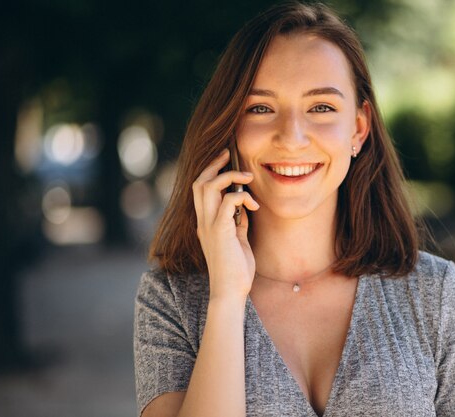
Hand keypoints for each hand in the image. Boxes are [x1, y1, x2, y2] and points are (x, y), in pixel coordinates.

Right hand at [192, 148, 259, 300]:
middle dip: (214, 165)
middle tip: (229, 155)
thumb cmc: (236, 270)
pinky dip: (242, 197)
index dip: (211, 171)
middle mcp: (203, 221)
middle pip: (199, 182)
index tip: (225, 160)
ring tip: (246, 177)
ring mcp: (208, 226)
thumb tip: (244, 207)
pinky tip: (254, 205)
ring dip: (229, 177)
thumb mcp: (238, 240)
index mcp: (205, 223)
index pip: (201, 190)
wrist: (230, 292)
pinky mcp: (219, 231)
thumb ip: (237, 222)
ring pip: (208, 187)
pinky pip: (227, 202)